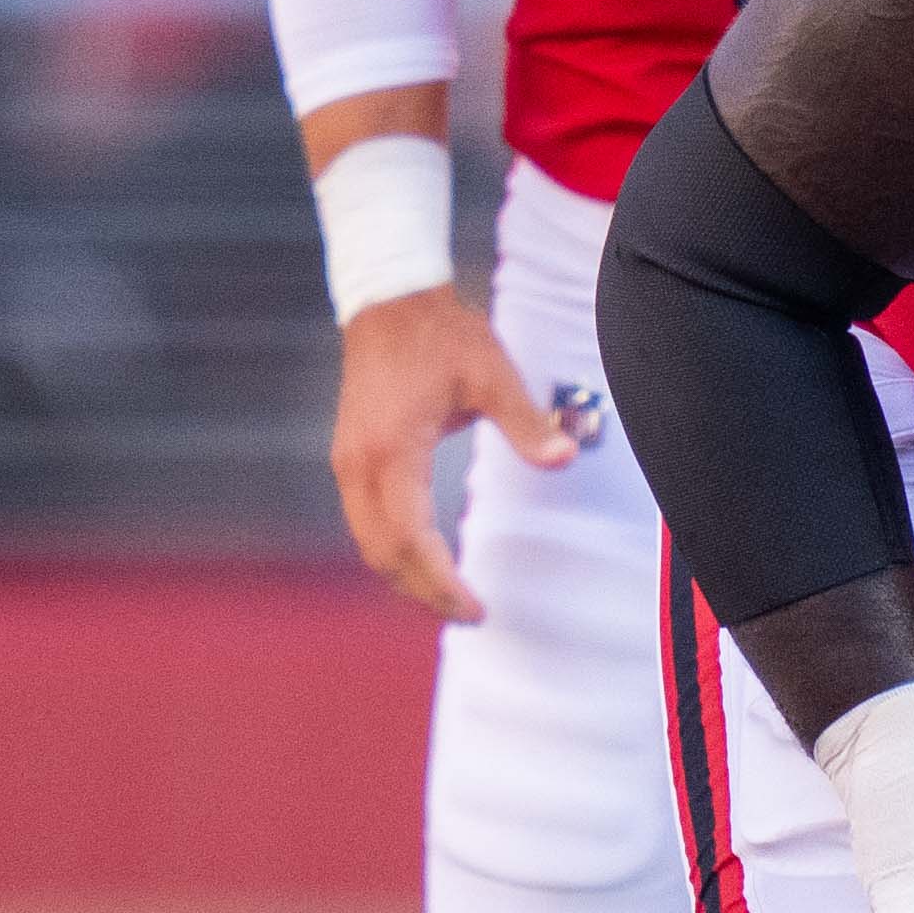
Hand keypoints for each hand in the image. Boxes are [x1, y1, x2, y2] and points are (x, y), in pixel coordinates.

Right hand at [329, 286, 576, 623]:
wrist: (388, 299)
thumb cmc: (441, 335)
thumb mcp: (492, 375)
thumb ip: (526, 423)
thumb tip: (565, 457)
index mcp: (393, 452)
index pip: (413, 541)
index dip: (441, 583)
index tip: (475, 609)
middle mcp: (360, 465)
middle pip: (384, 554)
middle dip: (423, 591)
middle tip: (468, 613)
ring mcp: (348, 461)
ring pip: (369, 541)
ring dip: (405, 575)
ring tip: (447, 594)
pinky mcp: (348, 455)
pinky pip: (365, 520)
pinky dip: (392, 549)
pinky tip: (424, 556)